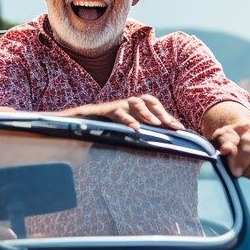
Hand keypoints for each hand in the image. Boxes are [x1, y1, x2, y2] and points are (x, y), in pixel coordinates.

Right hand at [60, 95, 183, 130]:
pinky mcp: (100, 111)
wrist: (69, 128)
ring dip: (147, 114)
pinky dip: (126, 120)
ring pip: (134, 102)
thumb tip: (159, 149)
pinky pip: (116, 112)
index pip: (153, 106)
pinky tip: (134, 130)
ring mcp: (112, 107)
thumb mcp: (121, 136)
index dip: (167, 115)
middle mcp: (123, 105)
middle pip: (147, 101)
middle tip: (172, 127)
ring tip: (156, 126)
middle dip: (161, 113)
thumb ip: (136, 139)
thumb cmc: (97, 134)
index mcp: (131, 109)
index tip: (180, 130)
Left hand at [211, 119, 249, 179]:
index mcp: (247, 127)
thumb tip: (226, 149)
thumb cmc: (231, 136)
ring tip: (247, 174)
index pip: (248, 144)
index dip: (242, 161)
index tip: (235, 173)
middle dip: (248, 170)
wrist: (247, 127)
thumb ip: (223, 142)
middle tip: (238, 174)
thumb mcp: (222, 137)